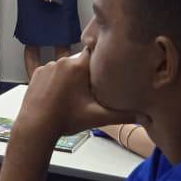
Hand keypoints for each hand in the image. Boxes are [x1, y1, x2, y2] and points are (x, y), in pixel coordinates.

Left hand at [15, 48, 130, 138]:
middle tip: (90, 89)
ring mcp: (47, 66)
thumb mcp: (97, 117)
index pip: (94, 52)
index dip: (101, 58)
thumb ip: (123, 114)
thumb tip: (144, 116)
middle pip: (80, 61)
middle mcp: (62, 61)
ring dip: (70, 76)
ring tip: (71, 95)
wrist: (36, 127)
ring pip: (65, 66)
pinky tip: (58, 94)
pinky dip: (55, 79)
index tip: (107, 63)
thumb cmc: (66, 120)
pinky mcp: (36, 73)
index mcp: (78, 67)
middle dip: (86, 73)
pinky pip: (51, 71)